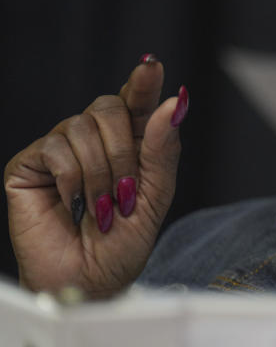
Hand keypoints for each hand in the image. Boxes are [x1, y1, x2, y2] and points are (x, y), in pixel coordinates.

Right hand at [4, 55, 187, 297]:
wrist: (89, 281)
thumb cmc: (123, 244)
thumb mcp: (156, 197)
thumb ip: (162, 150)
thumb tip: (173, 103)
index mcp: (130, 143)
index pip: (135, 101)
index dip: (143, 82)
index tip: (151, 65)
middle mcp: (94, 139)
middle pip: (109, 107)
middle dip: (123, 152)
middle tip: (124, 193)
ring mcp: (60, 149)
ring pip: (82, 126)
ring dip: (101, 173)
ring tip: (101, 207)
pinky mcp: (30, 164)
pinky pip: (56, 147)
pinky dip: (73, 179)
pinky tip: (73, 204)